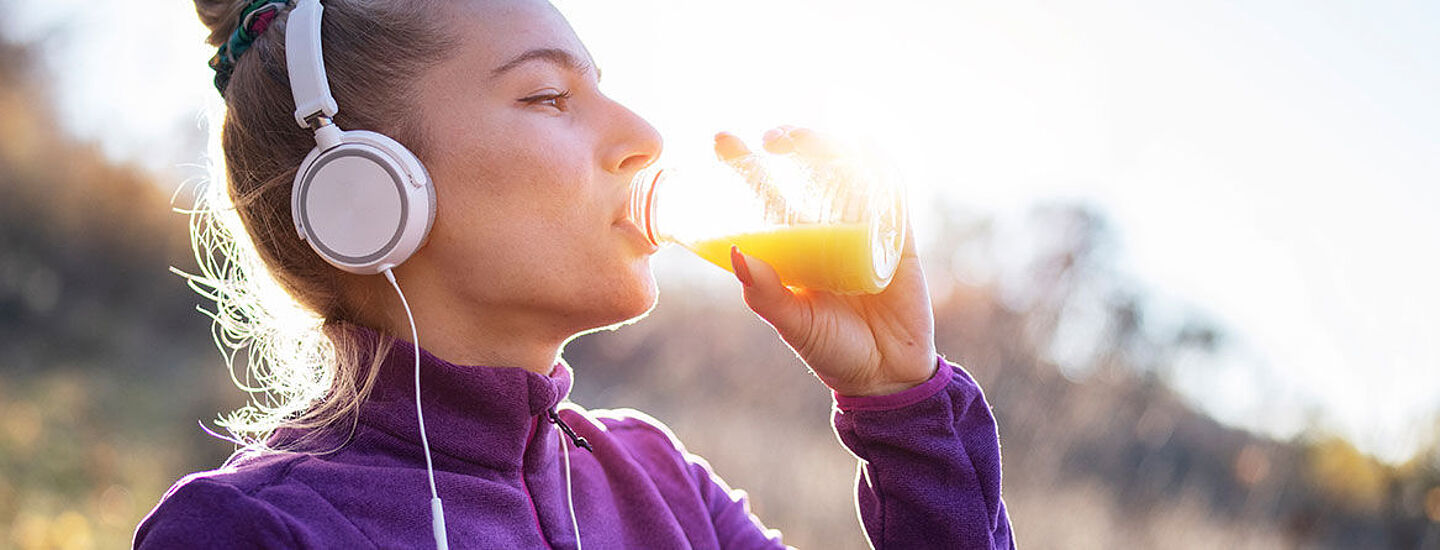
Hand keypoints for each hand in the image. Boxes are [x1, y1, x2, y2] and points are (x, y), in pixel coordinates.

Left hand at [715, 127, 937, 396]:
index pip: (763, 193)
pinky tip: (864, 144)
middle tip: (767, 137)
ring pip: (845, 172)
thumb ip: (766, 294)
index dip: (743, 164)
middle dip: (786, 144)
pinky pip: (891, 193)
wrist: (886, 377)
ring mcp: (863, 229)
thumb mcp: (793, 323)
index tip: (721, 138)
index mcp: (792, 245)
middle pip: (803, 172)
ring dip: (825, 145)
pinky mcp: (898, 237)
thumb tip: (735, 253)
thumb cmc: (832, 350)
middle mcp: (825, 229)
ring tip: (800, 137)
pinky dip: (879, 165)